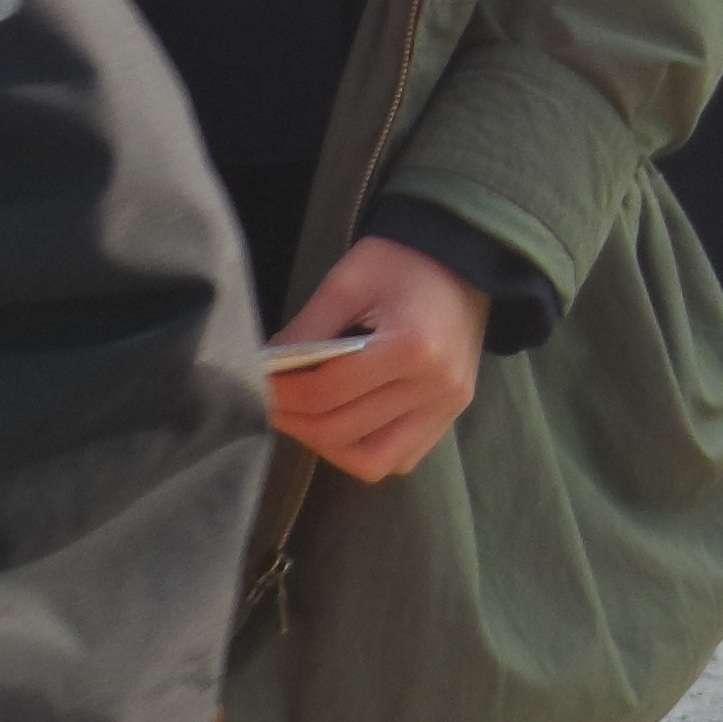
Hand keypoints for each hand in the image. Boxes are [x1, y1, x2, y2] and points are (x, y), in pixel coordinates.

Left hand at [267, 235, 489, 481]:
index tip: (258, 383)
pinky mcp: (450, 414)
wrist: (464, 260)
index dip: (281, 394)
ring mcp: (448, 405)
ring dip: (328, 445)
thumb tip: (262, 372)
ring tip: (309, 417)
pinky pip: (400, 459)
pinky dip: (365, 452)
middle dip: (295, 421)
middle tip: (273, 402)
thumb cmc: (402, 263)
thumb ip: (305, 332)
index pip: (327, 393)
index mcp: (412, 346)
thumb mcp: (347, 283)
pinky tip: (348, 423)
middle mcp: (436, 385)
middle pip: (342, 430)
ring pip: (372, 461)